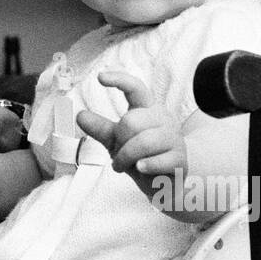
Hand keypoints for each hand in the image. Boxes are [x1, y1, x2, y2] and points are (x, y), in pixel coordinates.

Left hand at [75, 70, 186, 202]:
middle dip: (119, 141)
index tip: (100, 77)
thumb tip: (80, 115)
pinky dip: (144, 166)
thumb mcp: (117, 141)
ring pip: (144, 142)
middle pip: (131, 121)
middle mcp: (163, 119)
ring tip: (121, 166)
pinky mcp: (180, 159)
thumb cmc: (140, 155)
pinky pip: (158, 160)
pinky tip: (140, 168)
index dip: (119, 80)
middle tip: (118, 155)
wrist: (164, 182)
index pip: (136, 88)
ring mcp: (174, 139)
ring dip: (126, 157)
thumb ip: (101, 128)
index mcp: (148, 109)